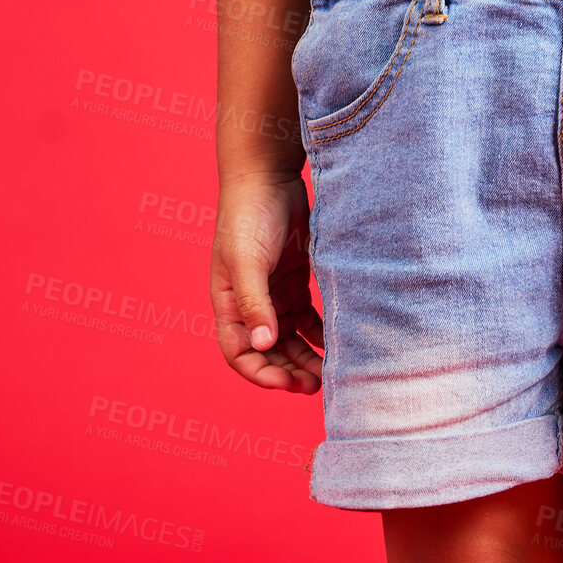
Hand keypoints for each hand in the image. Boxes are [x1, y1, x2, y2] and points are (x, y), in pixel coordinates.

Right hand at [210, 170, 323, 391]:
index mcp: (229, 303)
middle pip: (269, 351)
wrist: (268, 175)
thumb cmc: (249, 215)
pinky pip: (306, 314)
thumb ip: (255, 303)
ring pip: (290, 336)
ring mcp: (273, 290)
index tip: (286, 384)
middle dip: (288, 371)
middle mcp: (250, 302)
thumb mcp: (248, 261)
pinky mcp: (294, 276)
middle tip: (314, 386)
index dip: (261, 373)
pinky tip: (333, 341)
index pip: (240, 353)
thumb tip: (264, 345)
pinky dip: (317, 331)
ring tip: (326, 373)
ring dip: (304, 357)